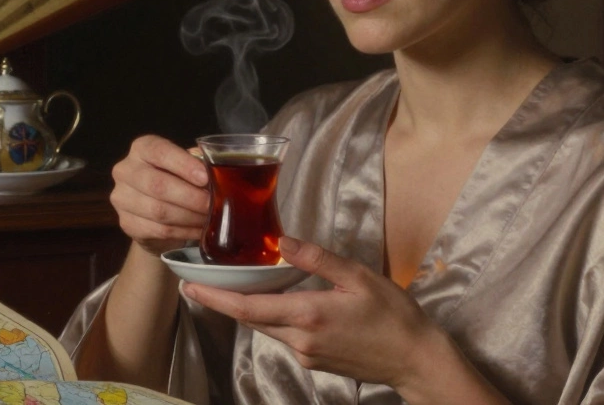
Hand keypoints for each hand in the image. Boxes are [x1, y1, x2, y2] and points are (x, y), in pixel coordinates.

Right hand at [109, 135, 208, 255]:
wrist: (152, 213)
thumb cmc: (175, 180)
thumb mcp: (186, 165)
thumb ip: (198, 163)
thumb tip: (215, 170)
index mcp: (142, 148)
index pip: (160, 152)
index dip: (184, 165)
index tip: (205, 178)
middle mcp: (125, 170)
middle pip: (158, 185)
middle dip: (191, 197)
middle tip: (212, 204)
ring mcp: (122, 198)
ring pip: (159, 211)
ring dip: (189, 217)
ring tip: (209, 218)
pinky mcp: (127, 223)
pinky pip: (159, 230)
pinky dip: (184, 231)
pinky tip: (198, 230)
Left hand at [181, 236, 442, 388]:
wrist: (414, 359)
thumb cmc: (393, 315)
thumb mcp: (358, 276)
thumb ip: (317, 259)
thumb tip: (283, 242)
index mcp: (309, 315)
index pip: (249, 308)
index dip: (215, 298)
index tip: (189, 287)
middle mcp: (301, 339)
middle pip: (251, 319)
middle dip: (223, 301)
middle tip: (199, 282)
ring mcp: (306, 354)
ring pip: (268, 327)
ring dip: (250, 308)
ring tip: (235, 286)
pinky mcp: (314, 361)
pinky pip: (286, 335)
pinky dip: (276, 317)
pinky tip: (283, 302)